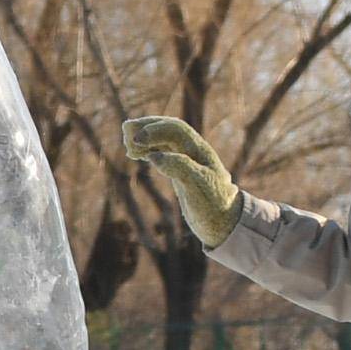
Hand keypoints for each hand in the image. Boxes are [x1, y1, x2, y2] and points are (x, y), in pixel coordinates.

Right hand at [125, 117, 239, 246]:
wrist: (224, 223)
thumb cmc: (213, 206)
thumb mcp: (198, 187)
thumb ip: (178, 167)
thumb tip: (154, 156)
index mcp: (200, 151)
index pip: (175, 129)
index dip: (154, 130)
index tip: (135, 141)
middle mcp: (194, 151)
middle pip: (169, 128)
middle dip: (148, 126)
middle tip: (126, 129)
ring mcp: (188, 160)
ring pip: (165, 139)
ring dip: (146, 136)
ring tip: (127, 142)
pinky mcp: (182, 171)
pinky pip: (163, 152)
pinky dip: (148, 149)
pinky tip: (136, 154)